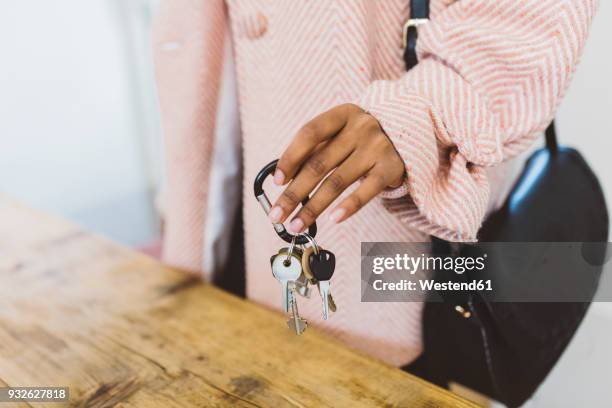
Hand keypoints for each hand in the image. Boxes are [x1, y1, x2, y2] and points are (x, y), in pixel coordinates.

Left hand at [268, 103, 404, 233]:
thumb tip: (283, 182)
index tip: (277, 181)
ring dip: (313, 208)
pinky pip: (367, 190)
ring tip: (297, 225)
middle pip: (319, 164)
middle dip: (294, 193)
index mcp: (342, 115)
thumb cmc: (361, 138)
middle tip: (277, 215)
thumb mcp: (340, 133)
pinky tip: (332, 220)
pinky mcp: (391, 167)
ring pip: (337, 182)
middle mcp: (360, 128)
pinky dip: (349, 206)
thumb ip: (315, 150)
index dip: (290, 157)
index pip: (309, 133)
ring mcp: (377, 147)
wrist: (408, 133)